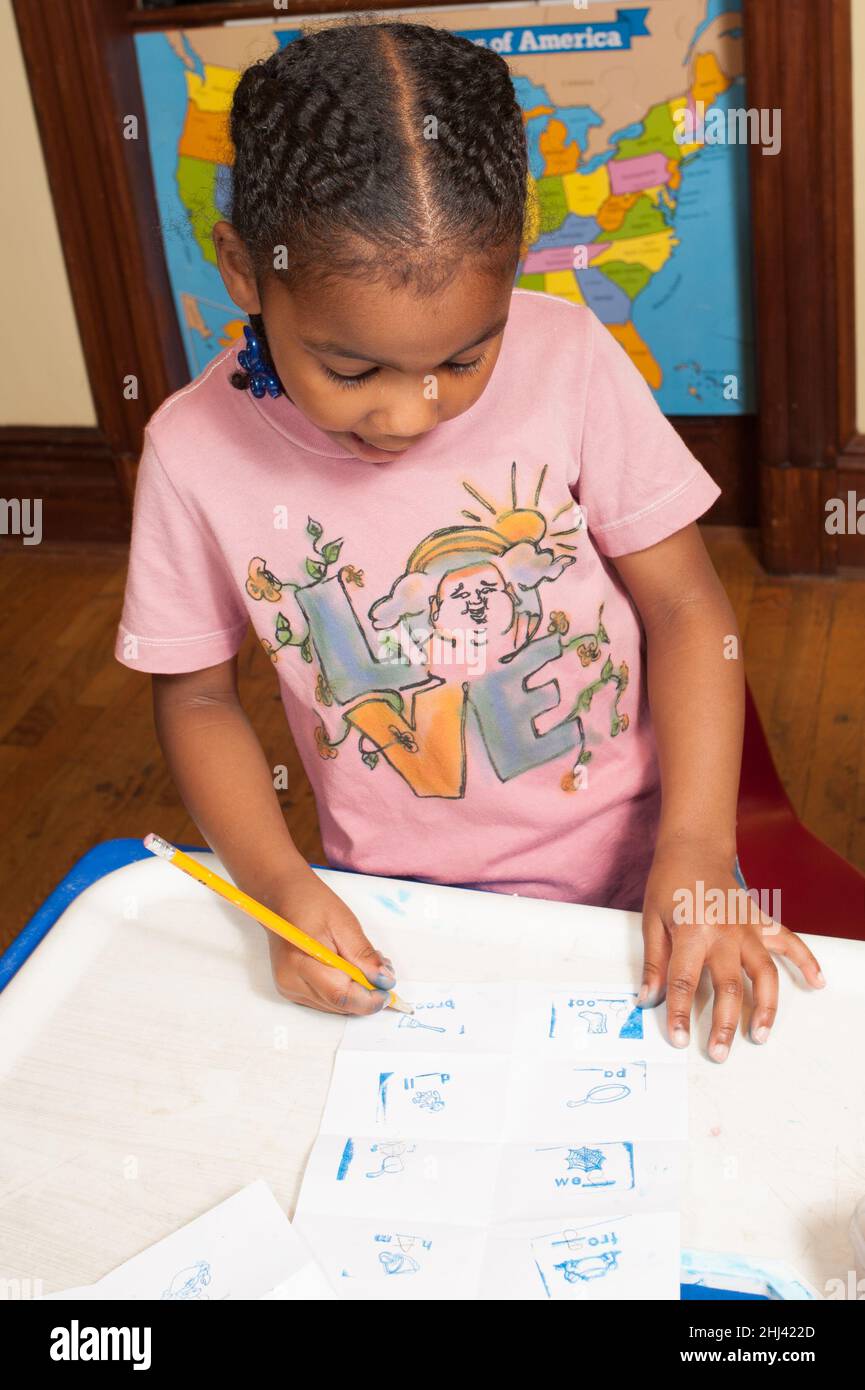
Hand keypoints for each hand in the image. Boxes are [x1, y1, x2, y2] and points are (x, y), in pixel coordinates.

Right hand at [266, 866, 395, 1014]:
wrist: (282, 898)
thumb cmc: (310, 904)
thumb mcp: (344, 923)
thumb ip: (364, 955)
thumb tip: (385, 980)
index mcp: (301, 962)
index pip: (341, 995)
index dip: (369, 999)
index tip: (387, 991)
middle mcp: (291, 981)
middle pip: (339, 1005)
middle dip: (365, 994)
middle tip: (379, 969)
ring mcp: (288, 987)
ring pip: (334, 1006)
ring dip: (355, 992)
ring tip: (360, 963)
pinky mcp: (291, 989)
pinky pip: (325, 1001)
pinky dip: (342, 990)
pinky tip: (345, 968)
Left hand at [639, 843, 824, 1060]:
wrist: (694, 848)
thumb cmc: (669, 883)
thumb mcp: (652, 920)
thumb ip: (654, 962)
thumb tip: (648, 999)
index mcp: (692, 931)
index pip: (684, 981)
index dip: (680, 1013)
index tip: (678, 1039)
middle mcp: (724, 932)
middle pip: (728, 986)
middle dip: (724, 1024)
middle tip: (719, 1052)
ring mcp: (747, 927)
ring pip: (764, 973)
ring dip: (765, 1007)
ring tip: (760, 1034)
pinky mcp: (760, 921)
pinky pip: (789, 942)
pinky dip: (806, 960)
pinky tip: (817, 982)